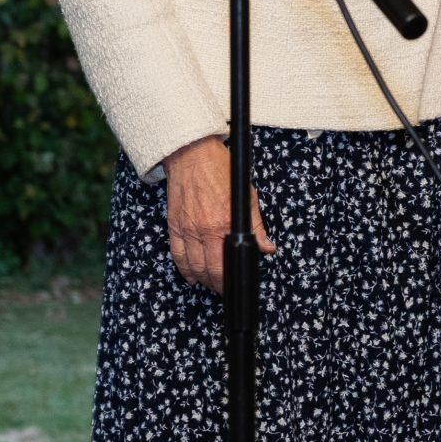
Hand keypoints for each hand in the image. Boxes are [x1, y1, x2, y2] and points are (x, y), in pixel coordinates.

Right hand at [162, 136, 275, 295]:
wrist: (192, 154)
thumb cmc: (220, 170)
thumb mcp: (247, 196)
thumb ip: (256, 225)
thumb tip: (266, 247)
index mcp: (223, 224)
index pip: (226, 264)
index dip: (230, 281)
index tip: (235, 284)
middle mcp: (203, 230)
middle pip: (208, 270)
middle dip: (216, 284)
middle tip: (223, 288)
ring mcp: (187, 228)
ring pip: (192, 266)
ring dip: (201, 279)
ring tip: (209, 283)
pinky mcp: (174, 224)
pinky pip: (177, 254)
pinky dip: (184, 268)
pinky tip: (191, 275)